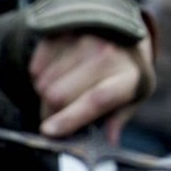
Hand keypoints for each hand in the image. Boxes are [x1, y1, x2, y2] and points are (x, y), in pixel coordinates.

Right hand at [29, 30, 154, 140]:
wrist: (127, 28)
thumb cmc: (128, 70)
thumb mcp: (134, 94)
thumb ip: (118, 118)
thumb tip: (108, 142)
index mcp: (128, 75)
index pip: (96, 99)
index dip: (71, 118)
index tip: (48, 132)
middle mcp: (106, 54)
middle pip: (58, 95)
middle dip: (51, 114)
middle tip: (58, 117)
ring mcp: (83, 39)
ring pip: (43, 83)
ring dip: (45, 95)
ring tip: (65, 90)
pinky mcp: (64, 32)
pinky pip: (36, 67)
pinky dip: (40, 77)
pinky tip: (59, 73)